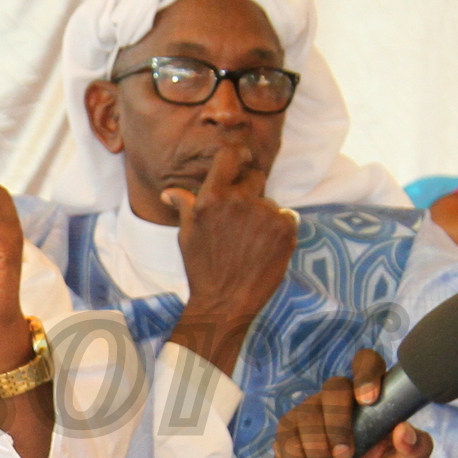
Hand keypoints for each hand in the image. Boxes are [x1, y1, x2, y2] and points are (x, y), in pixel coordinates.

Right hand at [162, 139, 296, 360]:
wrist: (225, 302)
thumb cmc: (202, 269)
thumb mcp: (186, 235)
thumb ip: (185, 206)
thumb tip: (170, 192)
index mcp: (212, 197)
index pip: (230, 155)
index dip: (238, 156)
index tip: (242, 162)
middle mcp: (239, 200)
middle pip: (255, 177)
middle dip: (251, 192)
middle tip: (243, 221)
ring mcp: (265, 213)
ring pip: (270, 201)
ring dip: (265, 215)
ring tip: (252, 242)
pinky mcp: (285, 228)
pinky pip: (287, 217)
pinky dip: (281, 229)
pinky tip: (266, 247)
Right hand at [272, 348, 431, 457]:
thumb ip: (415, 452)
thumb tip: (406, 430)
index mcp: (370, 402)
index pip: (367, 364)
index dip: (366, 374)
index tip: (368, 400)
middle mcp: (338, 402)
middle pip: (334, 388)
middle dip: (338, 424)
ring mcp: (309, 416)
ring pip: (307, 418)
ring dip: (318, 454)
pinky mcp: (286, 436)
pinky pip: (285, 441)